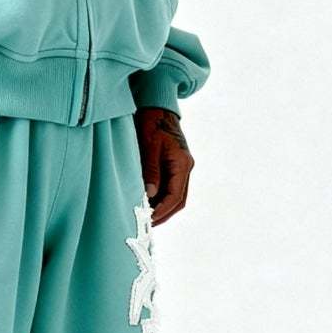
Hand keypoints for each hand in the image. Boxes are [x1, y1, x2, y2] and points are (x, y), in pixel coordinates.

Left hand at [134, 107, 193, 225]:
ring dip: (163, 208)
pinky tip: (147, 203)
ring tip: (146, 218)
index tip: (148, 220)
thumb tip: (149, 195)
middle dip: (164, 214)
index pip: (175, 196)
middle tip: (147, 225)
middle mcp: (185, 167)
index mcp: (182, 163)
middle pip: (178, 200)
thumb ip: (150, 171)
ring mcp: (181, 167)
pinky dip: (160, 198)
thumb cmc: (152, 123)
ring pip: (176, 196)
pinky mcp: (174, 165)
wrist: (157, 106)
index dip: (162, 211)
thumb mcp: (149, 146)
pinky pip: (170, 188)